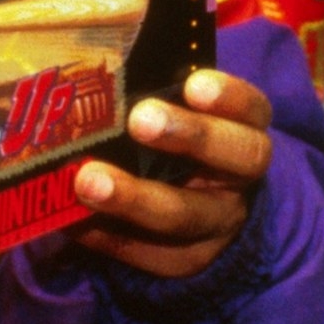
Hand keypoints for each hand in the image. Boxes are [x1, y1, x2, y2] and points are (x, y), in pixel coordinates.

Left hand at [68, 68, 272, 278]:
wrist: (192, 202)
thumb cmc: (170, 133)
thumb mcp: (173, 108)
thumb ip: (151, 87)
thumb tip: (97, 63)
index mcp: (244, 128)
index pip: (252, 109)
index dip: (228, 97)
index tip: (194, 84)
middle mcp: (240, 178)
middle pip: (233, 160)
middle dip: (189, 137)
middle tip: (140, 120)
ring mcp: (217, 224)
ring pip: (183, 216)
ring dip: (133, 198)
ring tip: (86, 181)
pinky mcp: (185, 260)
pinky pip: (149, 254)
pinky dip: (106, 236)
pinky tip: (71, 219)